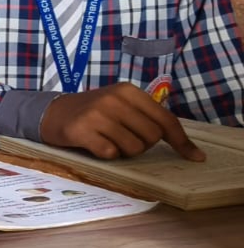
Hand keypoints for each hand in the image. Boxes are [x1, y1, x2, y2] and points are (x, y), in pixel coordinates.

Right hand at [40, 82, 202, 160]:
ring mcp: (97, 114)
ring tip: (108, 140)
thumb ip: (150, 120)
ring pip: (133, 148)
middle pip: (152, 137)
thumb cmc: (94, 113)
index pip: (165, 119)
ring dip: (123, 151)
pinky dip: (105, 154)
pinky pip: (110, 154)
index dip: (181, 141)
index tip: (195, 157)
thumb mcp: (121, 106)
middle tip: (123, 137)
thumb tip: (191, 151)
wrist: (52, 113)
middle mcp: (114, 99)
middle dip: (142, 144)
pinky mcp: (82, 130)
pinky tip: (94, 144)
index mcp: (128, 91)